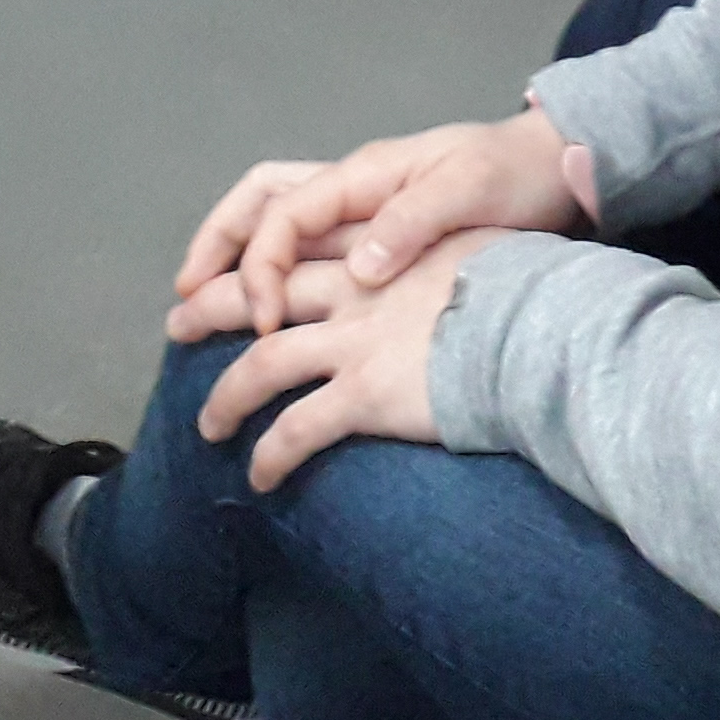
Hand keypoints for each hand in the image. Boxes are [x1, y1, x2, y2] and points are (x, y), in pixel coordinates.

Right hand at [172, 110, 586, 336]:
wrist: (555, 170)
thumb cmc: (512, 179)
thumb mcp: (468, 194)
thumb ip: (411, 225)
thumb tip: (357, 269)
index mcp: (364, 176)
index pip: (283, 218)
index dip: (262, 270)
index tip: (268, 324)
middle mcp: (351, 188)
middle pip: (258, 205)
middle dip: (215, 249)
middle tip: (184, 302)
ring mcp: (362, 208)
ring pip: (273, 221)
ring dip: (233, 257)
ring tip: (201, 302)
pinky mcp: (379, 233)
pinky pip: (307, 246)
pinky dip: (274, 268)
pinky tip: (268, 309)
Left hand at [194, 232, 506, 489]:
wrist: (539, 327)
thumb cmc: (522, 288)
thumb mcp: (473, 246)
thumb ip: (435, 255)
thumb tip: (432, 274)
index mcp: (379, 248)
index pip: (300, 240)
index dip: (260, 254)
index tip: (238, 267)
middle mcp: (355, 290)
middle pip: (259, 290)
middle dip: (213, 306)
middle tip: (180, 321)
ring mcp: (353, 343)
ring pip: (261, 366)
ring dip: (226, 397)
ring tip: (208, 424)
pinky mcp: (362, 396)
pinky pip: (296, 431)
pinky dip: (270, 455)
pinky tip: (261, 478)